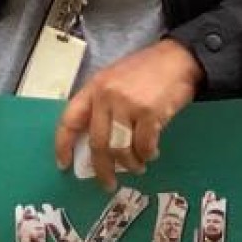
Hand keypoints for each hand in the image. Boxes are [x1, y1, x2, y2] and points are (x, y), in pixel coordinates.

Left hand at [55, 38, 203, 190]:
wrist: (178, 57)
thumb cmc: (146, 70)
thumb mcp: (115, 80)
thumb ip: (102, 106)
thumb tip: (96, 144)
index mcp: (94, 87)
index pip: (70, 119)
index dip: (63, 145)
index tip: (64, 165)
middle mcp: (106, 96)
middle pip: (97, 142)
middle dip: (102, 169)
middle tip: (108, 183)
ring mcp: (128, 104)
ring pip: (120, 148)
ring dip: (129, 164)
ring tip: (137, 167)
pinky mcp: (149, 112)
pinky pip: (144, 145)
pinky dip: (147, 154)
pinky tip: (151, 153)